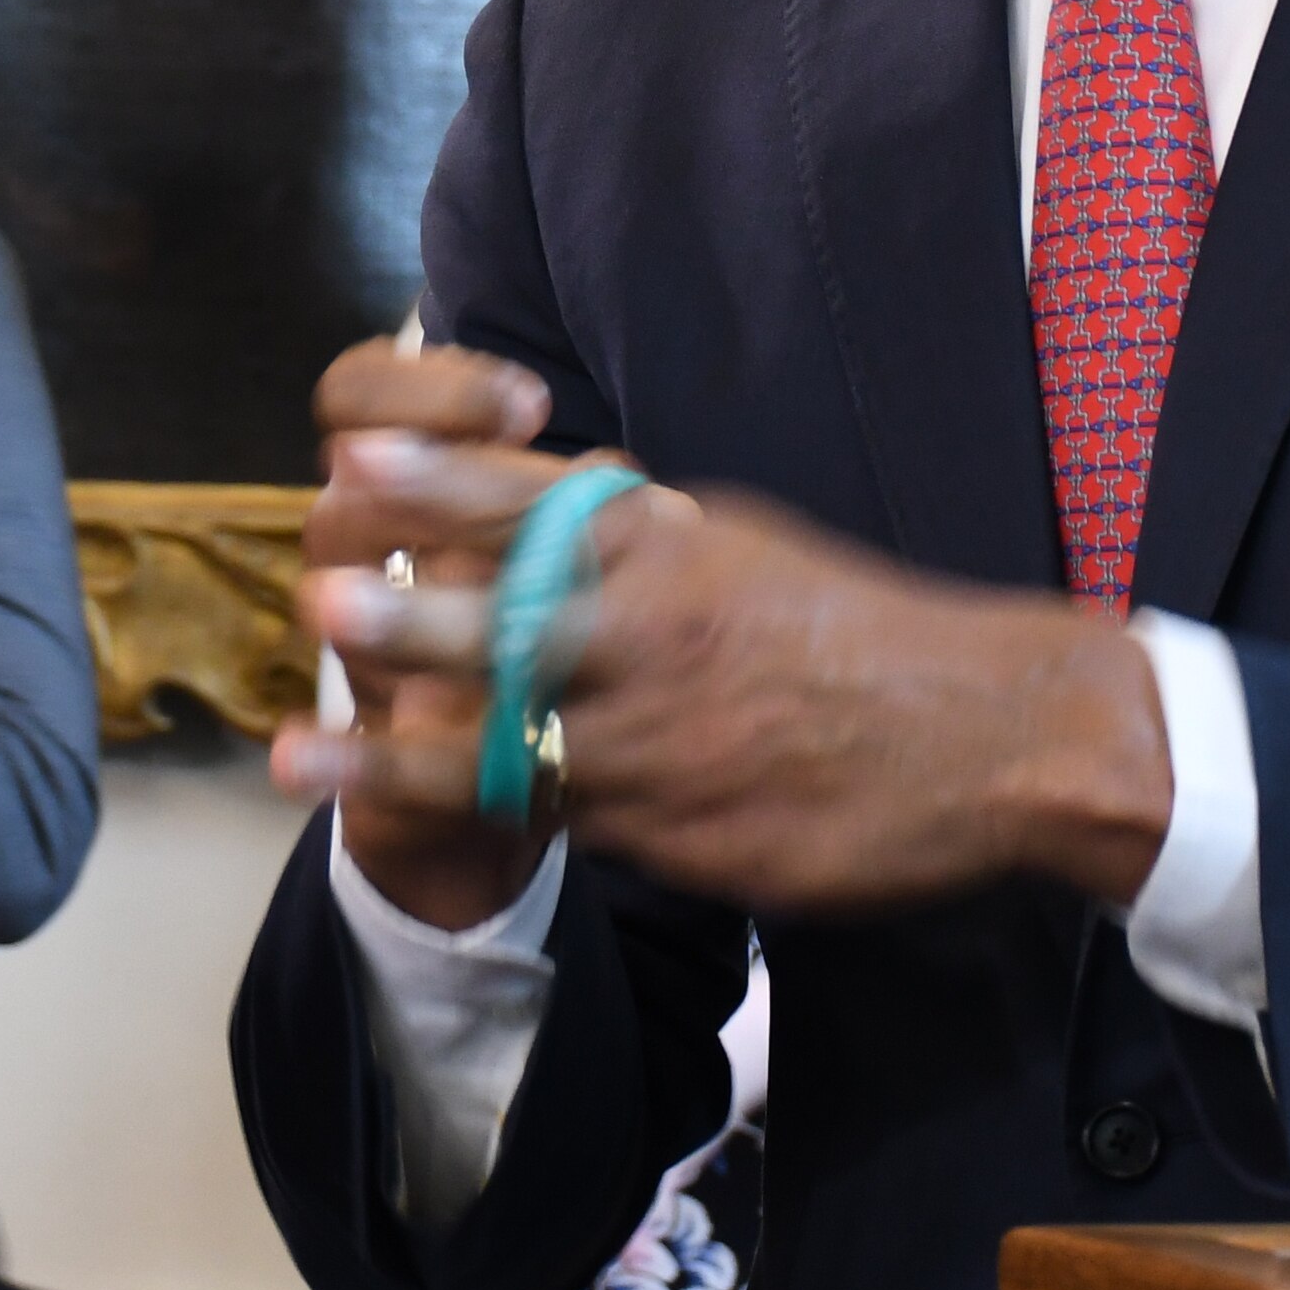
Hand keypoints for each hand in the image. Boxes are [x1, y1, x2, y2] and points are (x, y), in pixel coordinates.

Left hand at [270, 347, 1178, 919]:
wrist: (990, 739)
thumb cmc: (857, 629)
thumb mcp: (742, 546)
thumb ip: (636, 538)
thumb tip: (552, 501)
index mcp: (676, 545)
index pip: (537, 500)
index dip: (440, 478)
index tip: (357, 457)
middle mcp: (661, 632)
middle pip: (512, 621)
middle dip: (410, 616)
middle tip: (320, 602)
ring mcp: (664, 739)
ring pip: (510, 746)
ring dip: (395, 756)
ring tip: (299, 760)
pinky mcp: (676, 832)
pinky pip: (565, 819)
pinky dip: (489, 817)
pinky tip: (406, 817)